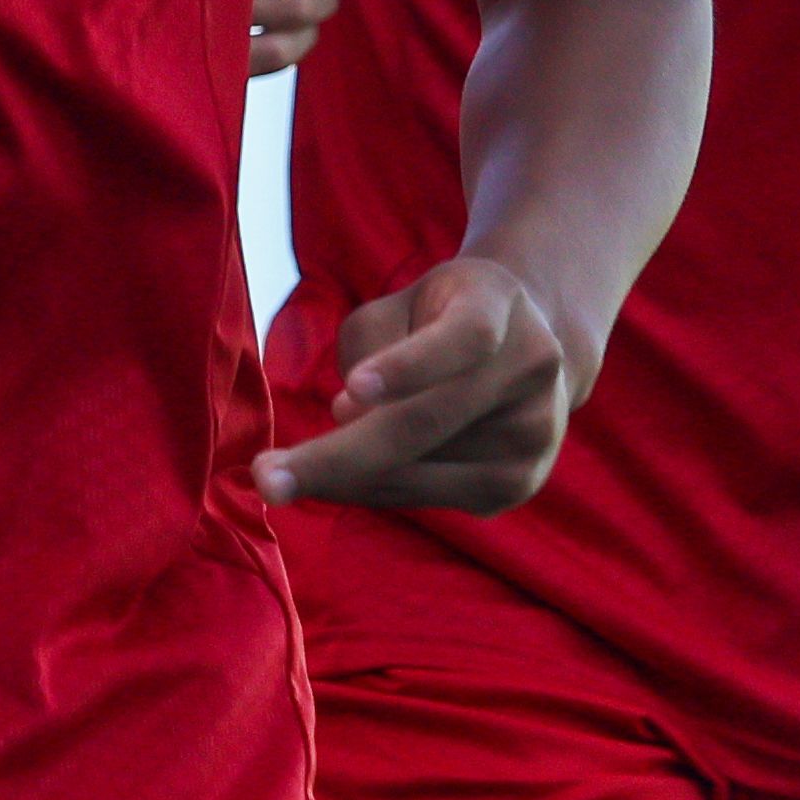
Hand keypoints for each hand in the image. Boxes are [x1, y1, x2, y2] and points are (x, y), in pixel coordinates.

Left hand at [262, 253, 583, 512]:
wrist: (530, 345)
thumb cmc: (439, 317)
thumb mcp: (401, 302)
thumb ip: (369, 346)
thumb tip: (351, 421)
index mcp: (498, 304)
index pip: (463, 337)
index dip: (410, 364)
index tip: (351, 389)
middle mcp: (531, 368)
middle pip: (427, 422)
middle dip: (338, 457)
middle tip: (266, 480)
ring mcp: (533, 433)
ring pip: (417, 470)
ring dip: (346, 475)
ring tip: (299, 469)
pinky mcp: (519, 483)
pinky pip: (427, 497)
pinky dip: (374, 489)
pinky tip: (343, 478)